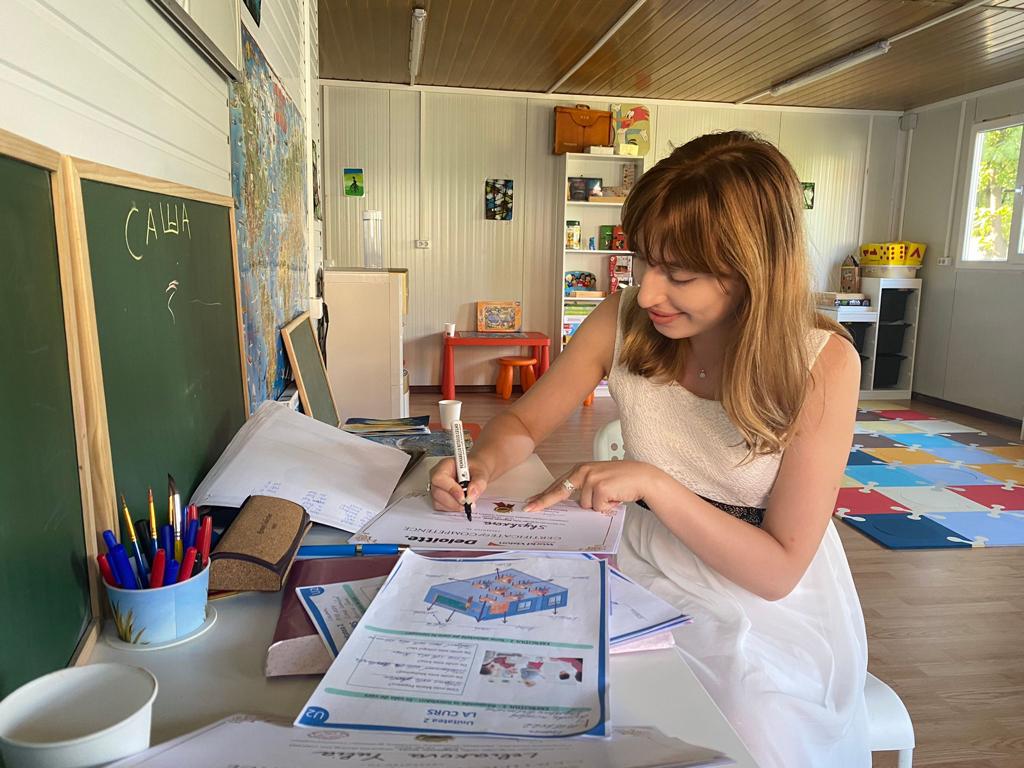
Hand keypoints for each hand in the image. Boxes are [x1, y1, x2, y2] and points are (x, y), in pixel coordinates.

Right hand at [429, 458, 489, 512]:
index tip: (463, 496)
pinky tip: (461, 504)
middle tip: (467, 503)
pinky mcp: (438, 498)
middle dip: (453, 501)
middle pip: (437, 492)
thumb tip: (471, 496)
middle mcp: (438, 476)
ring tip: (466, 503)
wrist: (476, 473)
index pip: (440, 478)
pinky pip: (441, 507)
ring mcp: (436, 488)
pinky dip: (452, 508)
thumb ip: (478, 483)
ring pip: (438, 502)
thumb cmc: (475, 469)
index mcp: (445, 465)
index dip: (450, 489)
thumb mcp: (481, 473)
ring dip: (453, 506)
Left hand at [525, 461, 661, 512]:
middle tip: (529, 508)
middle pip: (559, 492)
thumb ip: (583, 490)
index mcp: (580, 470)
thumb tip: (570, 506)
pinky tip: (616, 498)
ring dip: (598, 506)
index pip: (558, 485)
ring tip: (611, 496)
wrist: (642, 477)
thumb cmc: (620, 481)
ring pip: (584, 506)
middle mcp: (582, 471)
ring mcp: (591, 478)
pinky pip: (597, 508)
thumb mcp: (598, 481)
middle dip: (545, 502)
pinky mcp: (600, 487)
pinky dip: (608, 507)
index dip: (543, 496)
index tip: (530, 503)